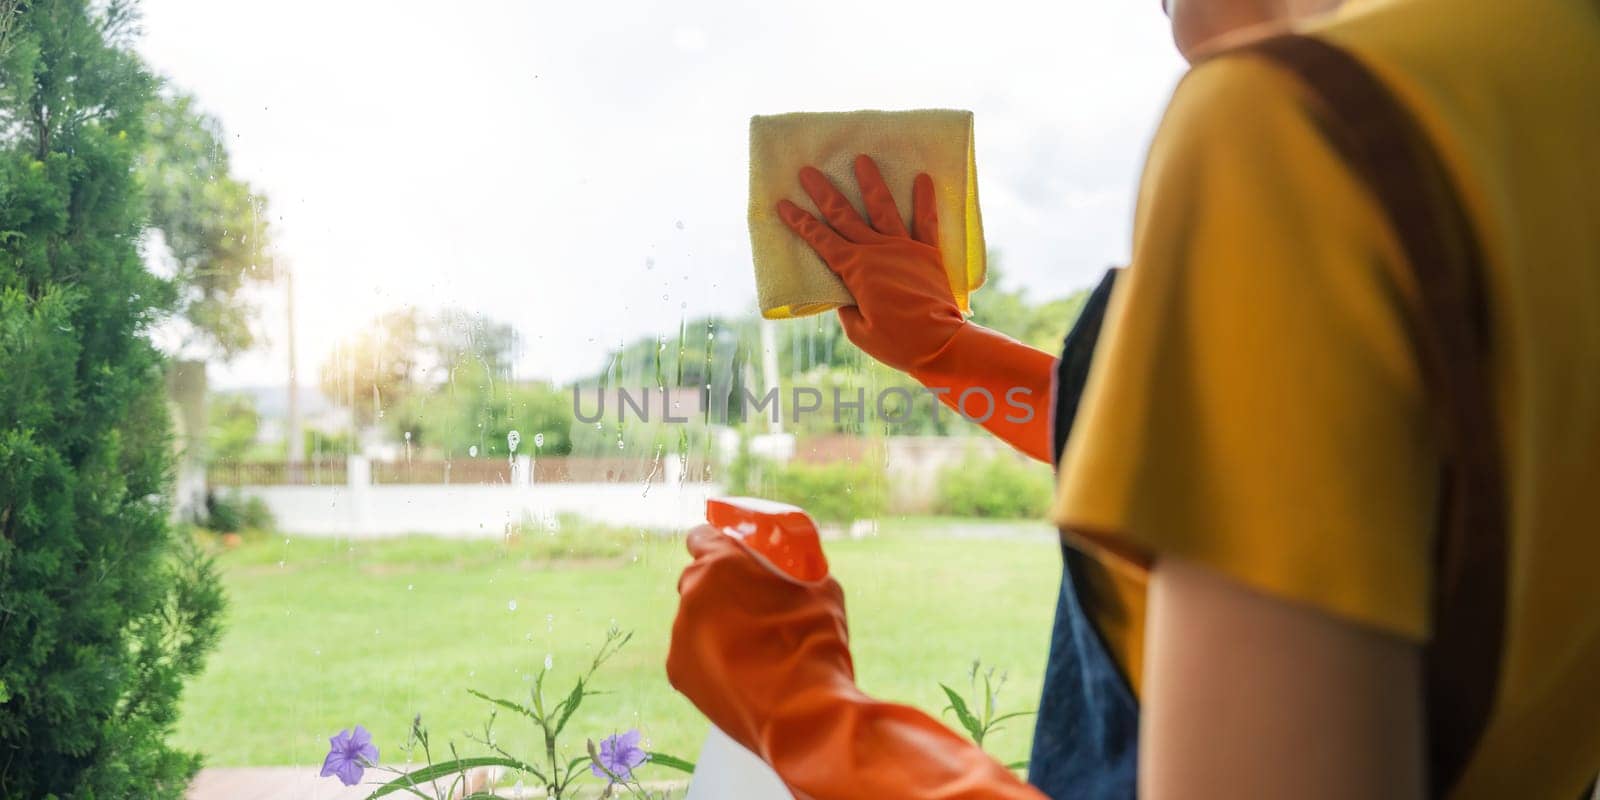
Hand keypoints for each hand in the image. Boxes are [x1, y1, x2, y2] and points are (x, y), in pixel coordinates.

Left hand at [665, 524, 853, 755]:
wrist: (803, 713)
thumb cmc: (815, 645)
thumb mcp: (820, 591)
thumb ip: (795, 575)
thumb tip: (798, 576)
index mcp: (722, 564)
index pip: (702, 537)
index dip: (716, 544)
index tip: (727, 556)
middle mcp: (692, 594)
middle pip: (697, 581)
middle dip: (719, 590)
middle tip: (751, 608)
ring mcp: (681, 635)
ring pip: (695, 622)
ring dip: (715, 629)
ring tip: (752, 652)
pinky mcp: (678, 672)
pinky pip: (692, 656)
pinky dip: (710, 662)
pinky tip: (740, 675)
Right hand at [777, 154, 965, 372]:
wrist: (941, 343)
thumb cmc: (897, 342)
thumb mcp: (858, 331)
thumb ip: (848, 307)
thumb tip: (847, 294)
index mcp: (855, 270)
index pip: (821, 240)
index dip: (800, 222)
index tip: (784, 203)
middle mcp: (877, 250)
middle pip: (844, 215)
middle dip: (824, 192)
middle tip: (808, 171)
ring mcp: (904, 247)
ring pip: (883, 207)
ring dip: (871, 181)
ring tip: (862, 158)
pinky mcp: (928, 252)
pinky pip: (926, 220)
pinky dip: (924, 199)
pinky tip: (923, 178)